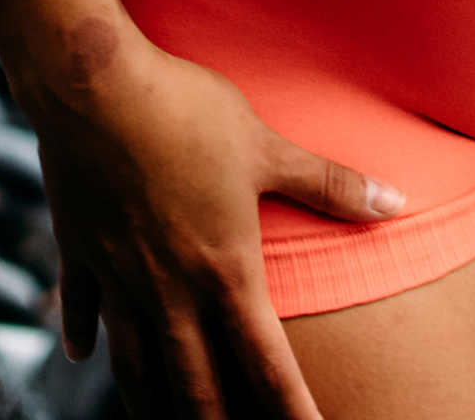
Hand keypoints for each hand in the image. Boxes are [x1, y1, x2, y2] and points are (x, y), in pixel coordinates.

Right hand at [30, 33, 404, 417]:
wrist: (94, 88)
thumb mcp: (266, 146)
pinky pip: (82, 310)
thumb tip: (395, 201)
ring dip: (151, 406)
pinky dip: (82, 337)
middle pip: (196, 390)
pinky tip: (80, 357)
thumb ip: (328, 184)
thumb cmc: (187, 112)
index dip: (292, 414)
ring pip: (135, 369)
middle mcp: (171, 293)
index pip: (266, 368)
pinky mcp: (79, 253)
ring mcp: (120, 279)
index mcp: (224, 273)